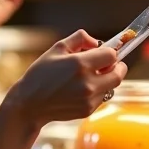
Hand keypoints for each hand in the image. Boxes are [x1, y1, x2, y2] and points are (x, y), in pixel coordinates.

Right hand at [4, 30, 127, 128]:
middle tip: (108, 64)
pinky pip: (102, 97)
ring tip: (91, 76)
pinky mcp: (88, 110)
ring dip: (107, 79)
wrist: (30, 103)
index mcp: (80, 64)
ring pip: (112, 86)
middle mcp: (88, 83)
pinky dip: (98, 91)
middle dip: (117, 67)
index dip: (110, 52)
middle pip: (119, 74)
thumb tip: (96, 42)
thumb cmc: (41, 74)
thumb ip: (80, 38)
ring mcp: (89, 99)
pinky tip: (82, 89)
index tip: (104, 52)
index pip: (112, 55)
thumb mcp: (57, 48)